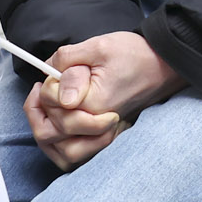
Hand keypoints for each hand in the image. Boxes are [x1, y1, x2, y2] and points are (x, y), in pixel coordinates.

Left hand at [21, 31, 184, 170]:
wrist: (163, 65)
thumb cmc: (134, 54)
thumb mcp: (99, 46)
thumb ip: (69, 60)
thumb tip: (50, 78)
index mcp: (94, 104)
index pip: (53, 105)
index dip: (46, 87)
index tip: (53, 73)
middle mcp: (97, 126)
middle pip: (50, 133)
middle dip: (38, 110)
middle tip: (42, 90)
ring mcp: (103, 135)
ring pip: (61, 153)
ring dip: (46, 133)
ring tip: (43, 111)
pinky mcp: (106, 137)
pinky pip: (76, 155)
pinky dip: (61, 148)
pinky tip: (56, 127)